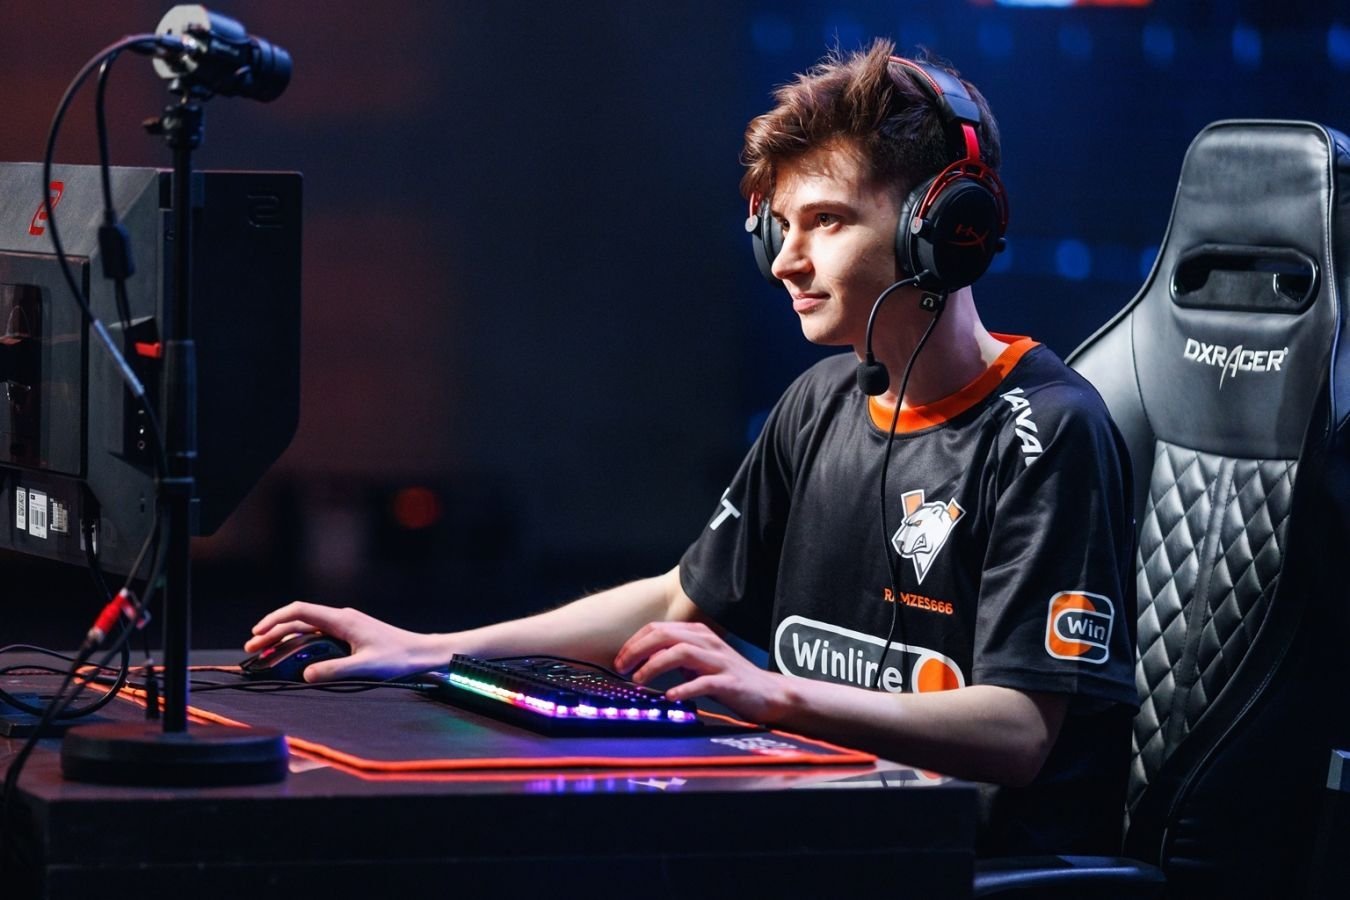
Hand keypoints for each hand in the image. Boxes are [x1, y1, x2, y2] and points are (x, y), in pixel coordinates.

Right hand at [245, 601, 443, 681]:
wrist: (422, 654)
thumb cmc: (399, 658)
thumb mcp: (365, 667)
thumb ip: (334, 670)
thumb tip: (306, 674)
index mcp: (342, 620)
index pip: (300, 612)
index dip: (274, 621)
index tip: (256, 634)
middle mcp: (341, 619)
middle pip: (298, 620)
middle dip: (272, 632)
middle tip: (251, 649)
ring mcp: (345, 626)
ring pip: (306, 628)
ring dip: (284, 639)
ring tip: (263, 654)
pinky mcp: (349, 636)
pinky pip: (317, 636)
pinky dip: (299, 644)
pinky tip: (290, 656)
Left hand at [614, 621, 791, 724]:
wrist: (769, 694)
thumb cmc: (729, 679)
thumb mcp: (698, 664)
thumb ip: (675, 659)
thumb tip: (642, 663)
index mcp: (698, 634)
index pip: (658, 629)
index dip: (634, 643)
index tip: (619, 660)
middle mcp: (707, 642)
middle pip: (665, 635)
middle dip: (638, 650)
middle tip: (622, 668)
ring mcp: (719, 661)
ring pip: (681, 652)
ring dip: (655, 665)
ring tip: (639, 679)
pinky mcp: (730, 682)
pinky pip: (704, 682)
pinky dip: (684, 688)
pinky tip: (670, 696)